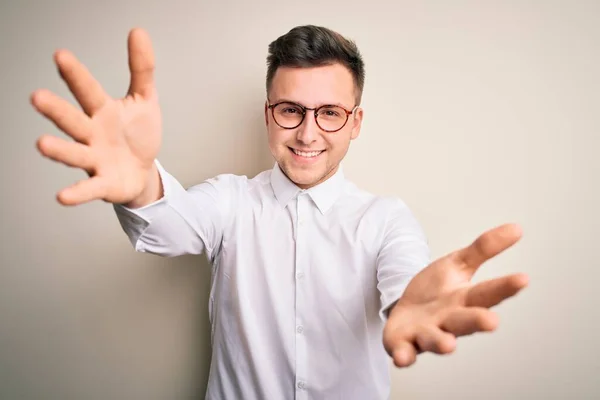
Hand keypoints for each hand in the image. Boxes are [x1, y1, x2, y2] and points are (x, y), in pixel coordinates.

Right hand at [32, 28, 161, 205]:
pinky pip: (88, 188)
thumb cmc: (138, 134)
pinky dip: (77, 192)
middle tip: (37, 97)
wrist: (143, 171)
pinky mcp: (102, 183)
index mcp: (102, 111)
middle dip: (56, 110)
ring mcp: (94, 159)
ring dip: (59, 150)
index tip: (60, 55)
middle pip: (73, 120)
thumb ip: (141, 68)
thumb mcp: (145, 100)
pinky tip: (62, 196)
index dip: (76, 75)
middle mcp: (92, 133)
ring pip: (74, 153)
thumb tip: (138, 31)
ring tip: (42, 143)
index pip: (88, 90)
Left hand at [383, 223, 528, 366]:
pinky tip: (403, 358)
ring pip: (435, 339)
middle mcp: (449, 321)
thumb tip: (517, 228)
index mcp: (464, 300)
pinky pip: (404, 352)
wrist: (404, 310)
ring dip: (441, 342)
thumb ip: (483, 248)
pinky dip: (404, 356)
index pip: (487, 293)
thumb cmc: (436, 292)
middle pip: (465, 321)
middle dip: (477, 321)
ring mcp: (426, 333)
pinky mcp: (403, 343)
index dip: (504, 287)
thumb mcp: (457, 264)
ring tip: (448, 345)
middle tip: (492, 321)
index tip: (523, 278)